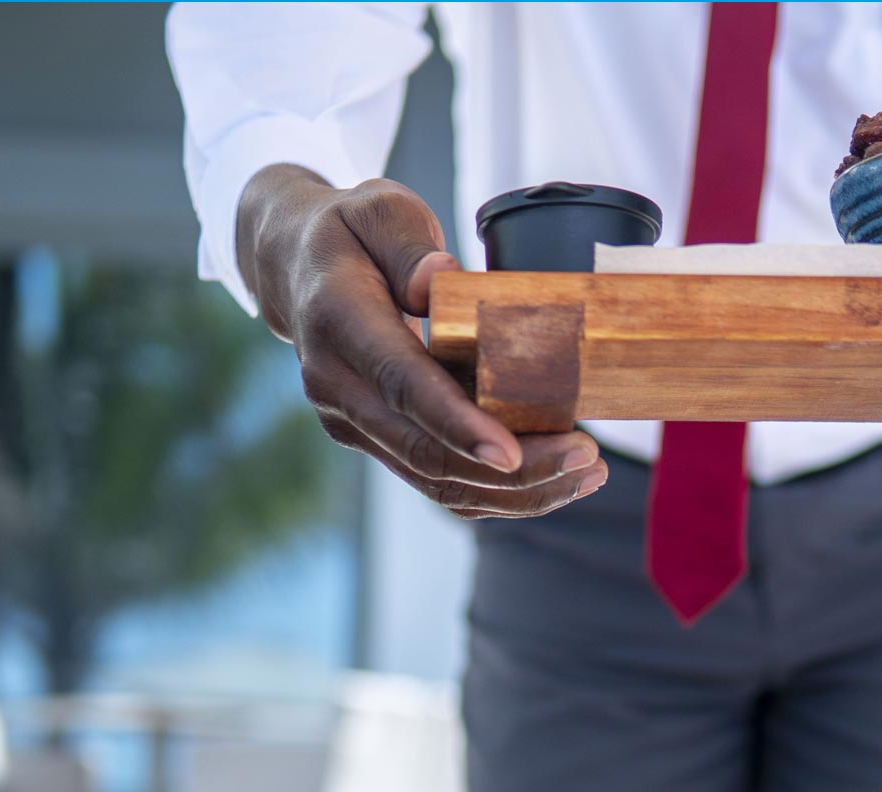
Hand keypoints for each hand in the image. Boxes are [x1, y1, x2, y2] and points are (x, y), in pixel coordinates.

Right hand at [237, 165, 606, 517]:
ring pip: (434, 479)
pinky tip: (552, 481)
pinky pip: (434, 479)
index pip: (401, 385)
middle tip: (585, 458)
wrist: (295, 267)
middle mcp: (337, 385)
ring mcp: (351, 420)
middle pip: (425, 451)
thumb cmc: (350, 231)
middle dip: (510, 470)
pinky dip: (494, 492)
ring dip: (512, 491)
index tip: (510, 454)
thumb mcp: (378, 209)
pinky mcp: (373, 438)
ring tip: (585, 474)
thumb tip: (440, 282)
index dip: (456, 425)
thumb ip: (409, 245)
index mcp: (338, 321)